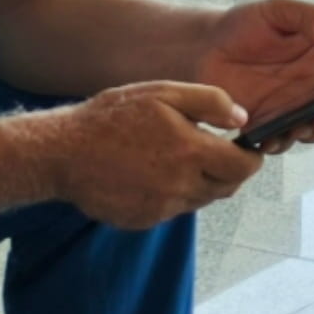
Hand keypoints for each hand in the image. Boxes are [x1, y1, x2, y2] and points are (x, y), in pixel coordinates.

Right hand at [46, 83, 258, 228]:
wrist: (62, 152)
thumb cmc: (112, 117)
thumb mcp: (163, 93)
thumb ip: (209, 102)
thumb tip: (243, 118)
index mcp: (190, 152)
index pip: (243, 168)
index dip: (251, 158)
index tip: (247, 147)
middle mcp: (179, 186)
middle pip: (226, 187)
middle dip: (229, 170)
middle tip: (215, 150)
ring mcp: (160, 208)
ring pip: (200, 200)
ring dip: (201, 182)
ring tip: (177, 157)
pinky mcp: (142, 221)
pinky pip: (172, 210)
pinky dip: (174, 194)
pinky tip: (153, 173)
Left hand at [195, 0, 313, 144]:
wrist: (204, 47)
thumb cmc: (245, 24)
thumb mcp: (278, 9)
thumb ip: (309, 16)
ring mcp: (292, 107)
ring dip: (313, 133)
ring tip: (297, 129)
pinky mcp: (268, 124)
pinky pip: (283, 141)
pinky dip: (281, 144)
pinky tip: (269, 138)